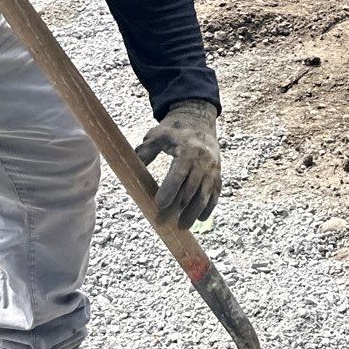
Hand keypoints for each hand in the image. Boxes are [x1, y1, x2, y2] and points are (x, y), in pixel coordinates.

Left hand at [136, 99, 220, 227]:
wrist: (200, 123)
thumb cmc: (174, 130)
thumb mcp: (157, 135)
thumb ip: (145, 152)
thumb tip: (131, 170)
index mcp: (188, 150)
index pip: (179, 173)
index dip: (169, 190)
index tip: (158, 204)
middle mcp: (204, 161)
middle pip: (192, 188)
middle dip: (178, 207)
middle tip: (163, 222)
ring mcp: (213, 169)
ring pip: (205, 194)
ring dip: (193, 212)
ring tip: (182, 226)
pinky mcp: (217, 175)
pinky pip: (215, 194)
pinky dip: (209, 207)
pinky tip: (200, 219)